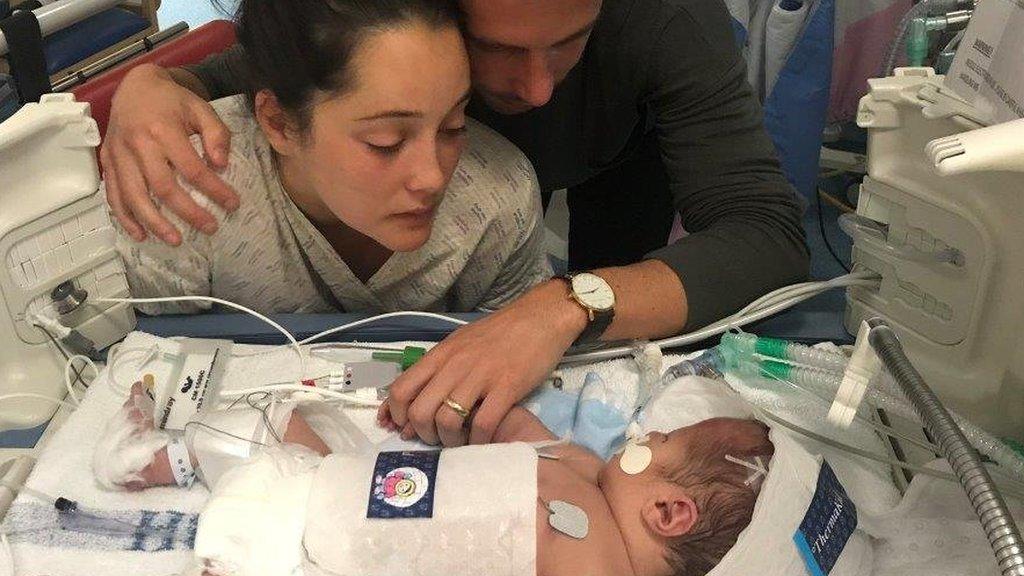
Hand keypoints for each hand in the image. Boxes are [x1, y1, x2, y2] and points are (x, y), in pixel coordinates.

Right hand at [101, 64, 238, 244]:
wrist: (135, 85)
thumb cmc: (172, 100)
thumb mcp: (201, 108)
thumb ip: (216, 134)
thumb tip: (222, 164)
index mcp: (163, 130)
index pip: (192, 168)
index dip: (214, 189)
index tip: (232, 204)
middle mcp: (137, 144)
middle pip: (163, 187)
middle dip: (188, 212)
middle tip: (210, 227)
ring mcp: (118, 155)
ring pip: (134, 196)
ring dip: (154, 222)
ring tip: (175, 240)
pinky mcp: (107, 162)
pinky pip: (113, 194)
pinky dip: (125, 217)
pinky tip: (140, 234)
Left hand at [379, 280, 586, 446]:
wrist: (539, 318)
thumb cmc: (499, 333)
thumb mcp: (460, 344)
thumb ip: (437, 370)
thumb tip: (414, 402)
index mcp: (440, 354)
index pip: (401, 389)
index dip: (395, 415)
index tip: (403, 428)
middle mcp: (455, 365)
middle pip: (420, 412)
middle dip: (423, 434)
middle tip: (436, 438)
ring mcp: (481, 376)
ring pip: (447, 421)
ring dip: (449, 441)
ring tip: (460, 441)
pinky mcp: (507, 387)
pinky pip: (483, 424)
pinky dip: (478, 440)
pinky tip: (483, 439)